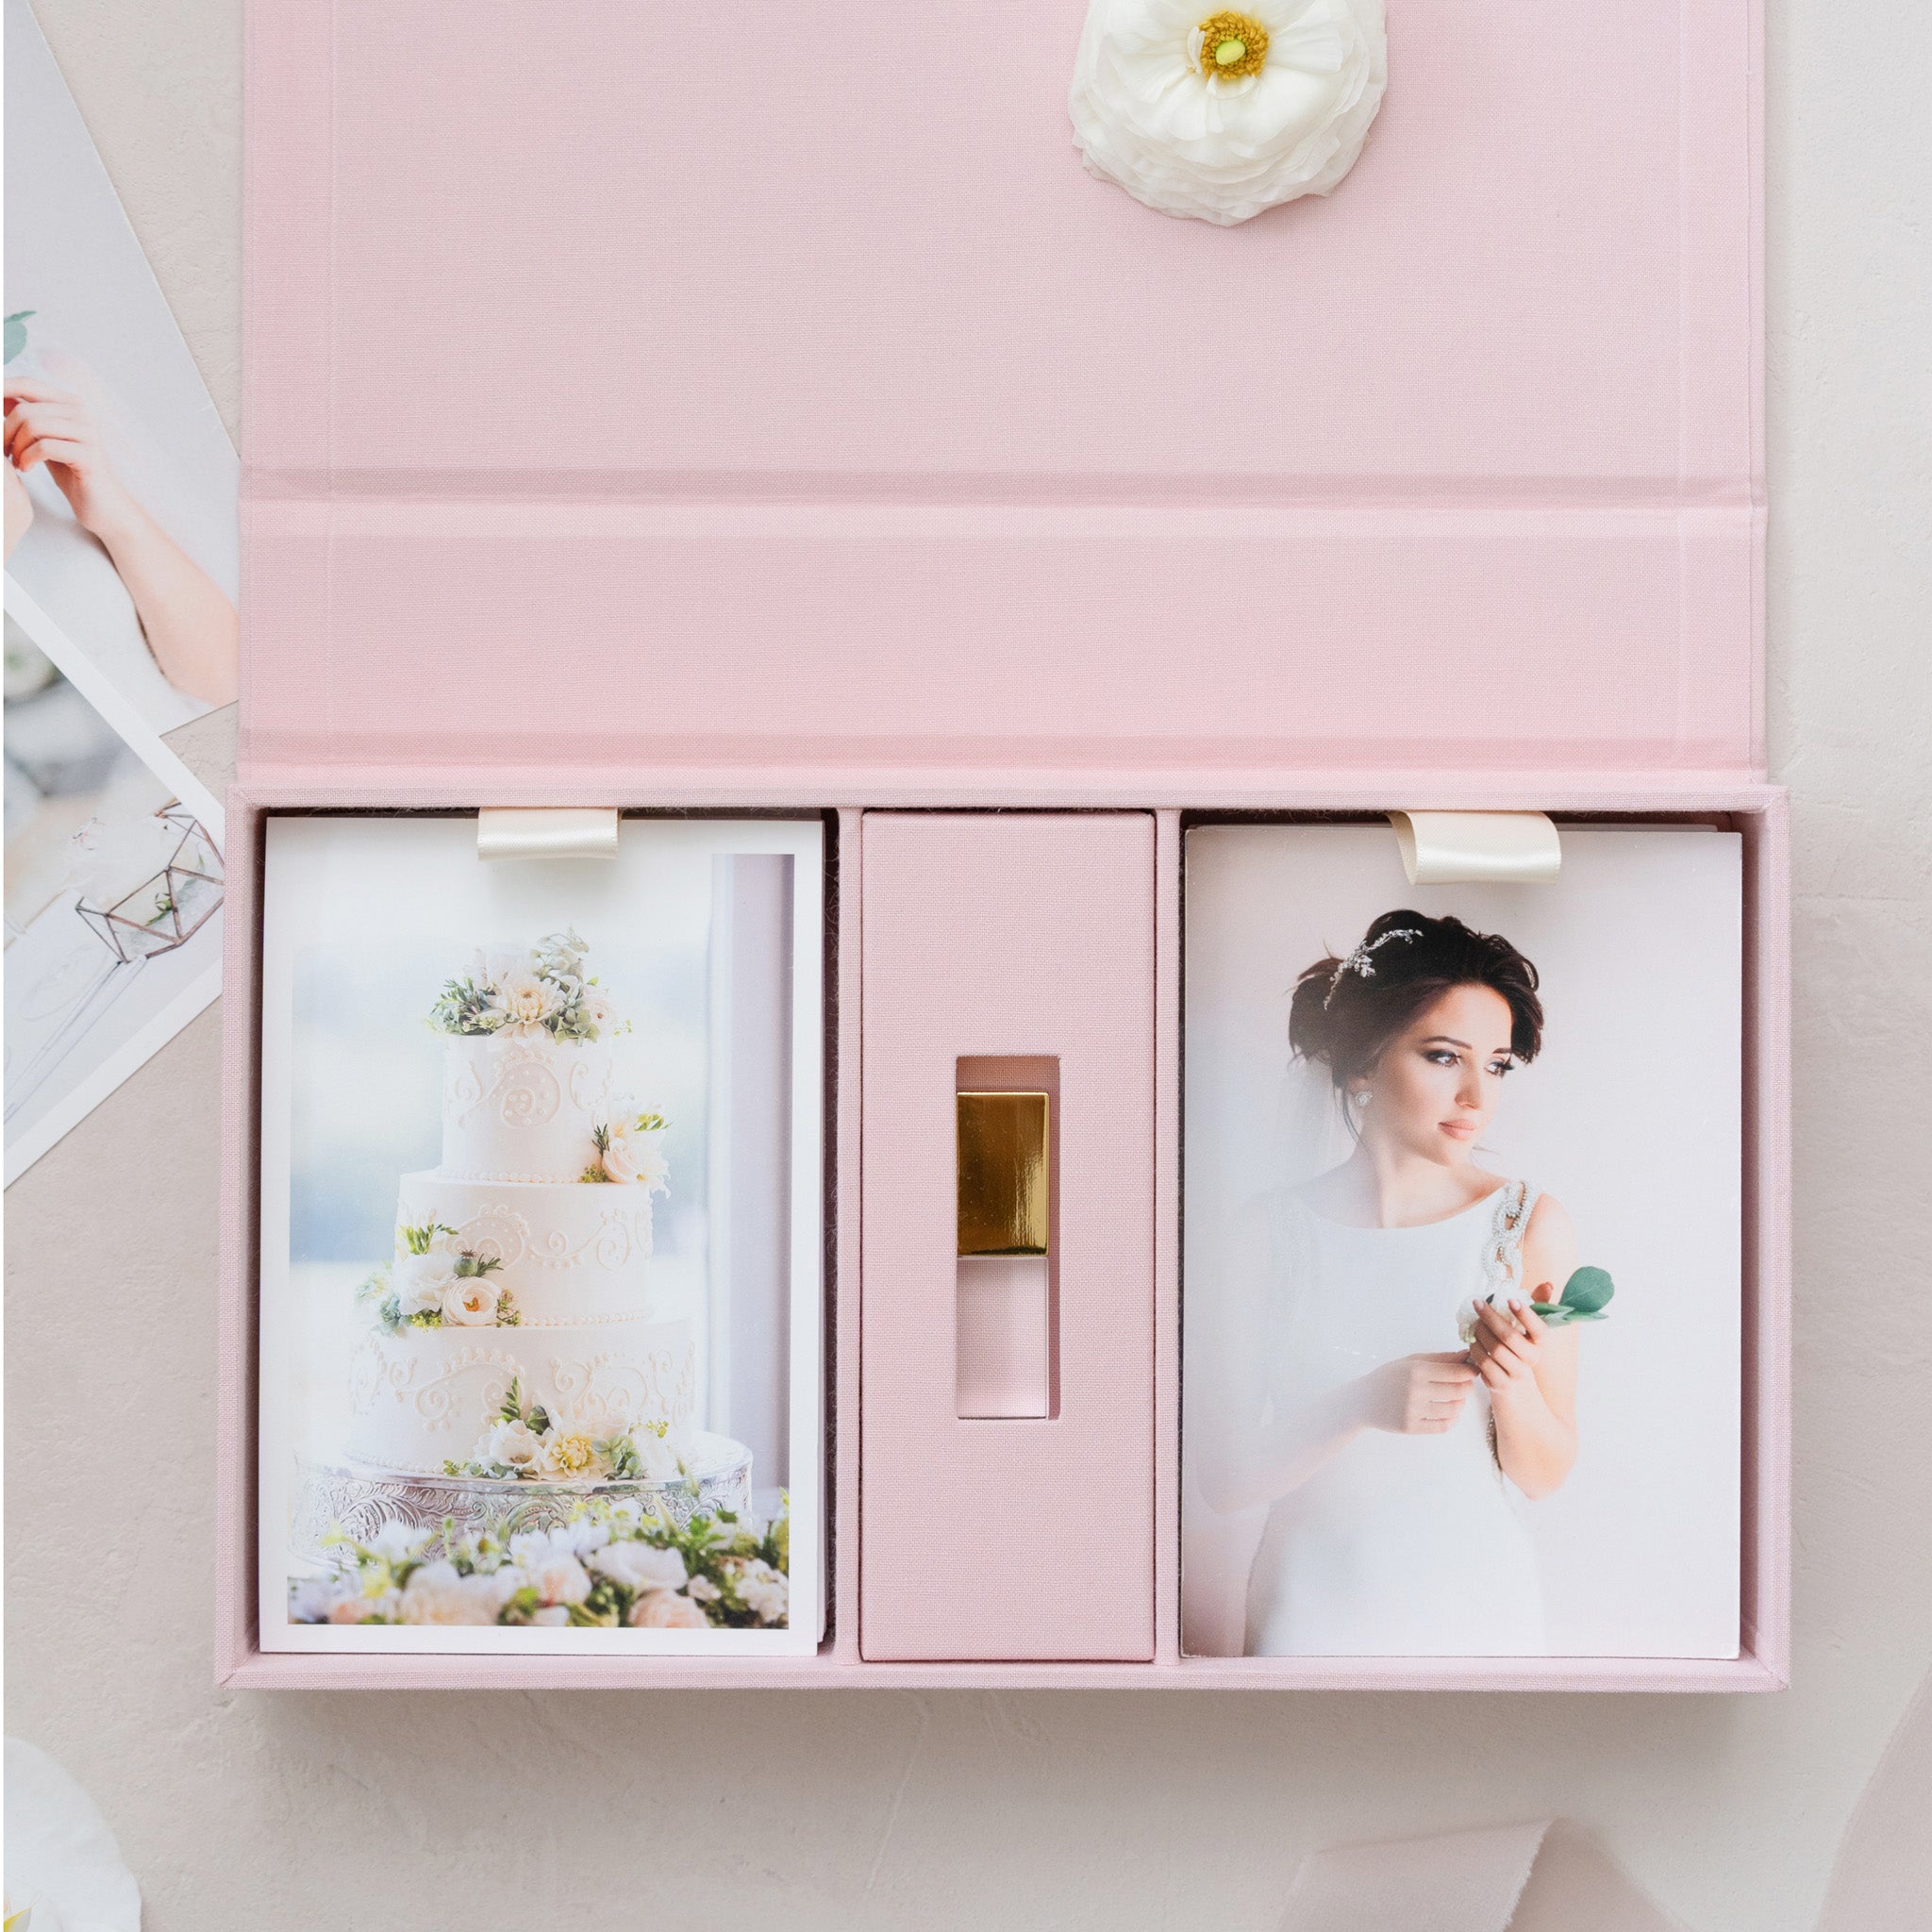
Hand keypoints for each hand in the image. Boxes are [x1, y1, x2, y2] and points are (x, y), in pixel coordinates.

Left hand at [4, 377, 139, 541]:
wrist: (102, 504)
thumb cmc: (71, 470)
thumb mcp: (43, 438)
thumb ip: (26, 415)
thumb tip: (1, 395)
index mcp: (71, 403)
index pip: (28, 384)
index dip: (1, 390)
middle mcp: (83, 413)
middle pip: (25, 409)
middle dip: (5, 431)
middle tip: (3, 450)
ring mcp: (88, 433)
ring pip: (33, 426)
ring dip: (16, 446)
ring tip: (16, 461)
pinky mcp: (89, 455)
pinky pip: (45, 447)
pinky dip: (28, 458)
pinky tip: (26, 469)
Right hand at [1364, 1352, 1476, 1435]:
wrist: (1362, 1401)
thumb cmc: (1389, 1377)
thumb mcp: (1410, 1362)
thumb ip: (1439, 1358)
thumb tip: (1466, 1354)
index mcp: (1416, 1370)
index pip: (1456, 1373)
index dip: (1470, 1372)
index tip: (1473, 1371)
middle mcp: (1415, 1390)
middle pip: (1458, 1391)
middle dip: (1467, 1387)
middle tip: (1465, 1384)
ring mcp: (1413, 1410)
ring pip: (1454, 1410)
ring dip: (1460, 1404)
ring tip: (1455, 1399)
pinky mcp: (1411, 1427)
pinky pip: (1443, 1426)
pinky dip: (1452, 1420)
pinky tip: (1449, 1413)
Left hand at [1466, 1296, 1550, 1409]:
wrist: (1518, 1390)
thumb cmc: (1521, 1352)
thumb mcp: (1530, 1331)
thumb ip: (1537, 1306)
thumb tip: (1547, 1284)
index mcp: (1541, 1345)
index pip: (1540, 1330)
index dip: (1526, 1315)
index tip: (1510, 1300)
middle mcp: (1532, 1360)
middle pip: (1509, 1337)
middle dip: (1491, 1317)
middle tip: (1478, 1304)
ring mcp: (1517, 1374)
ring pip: (1494, 1350)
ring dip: (1480, 1332)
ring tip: (1474, 1322)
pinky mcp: (1501, 1384)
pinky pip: (1484, 1364)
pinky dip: (1475, 1349)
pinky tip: (1471, 1341)